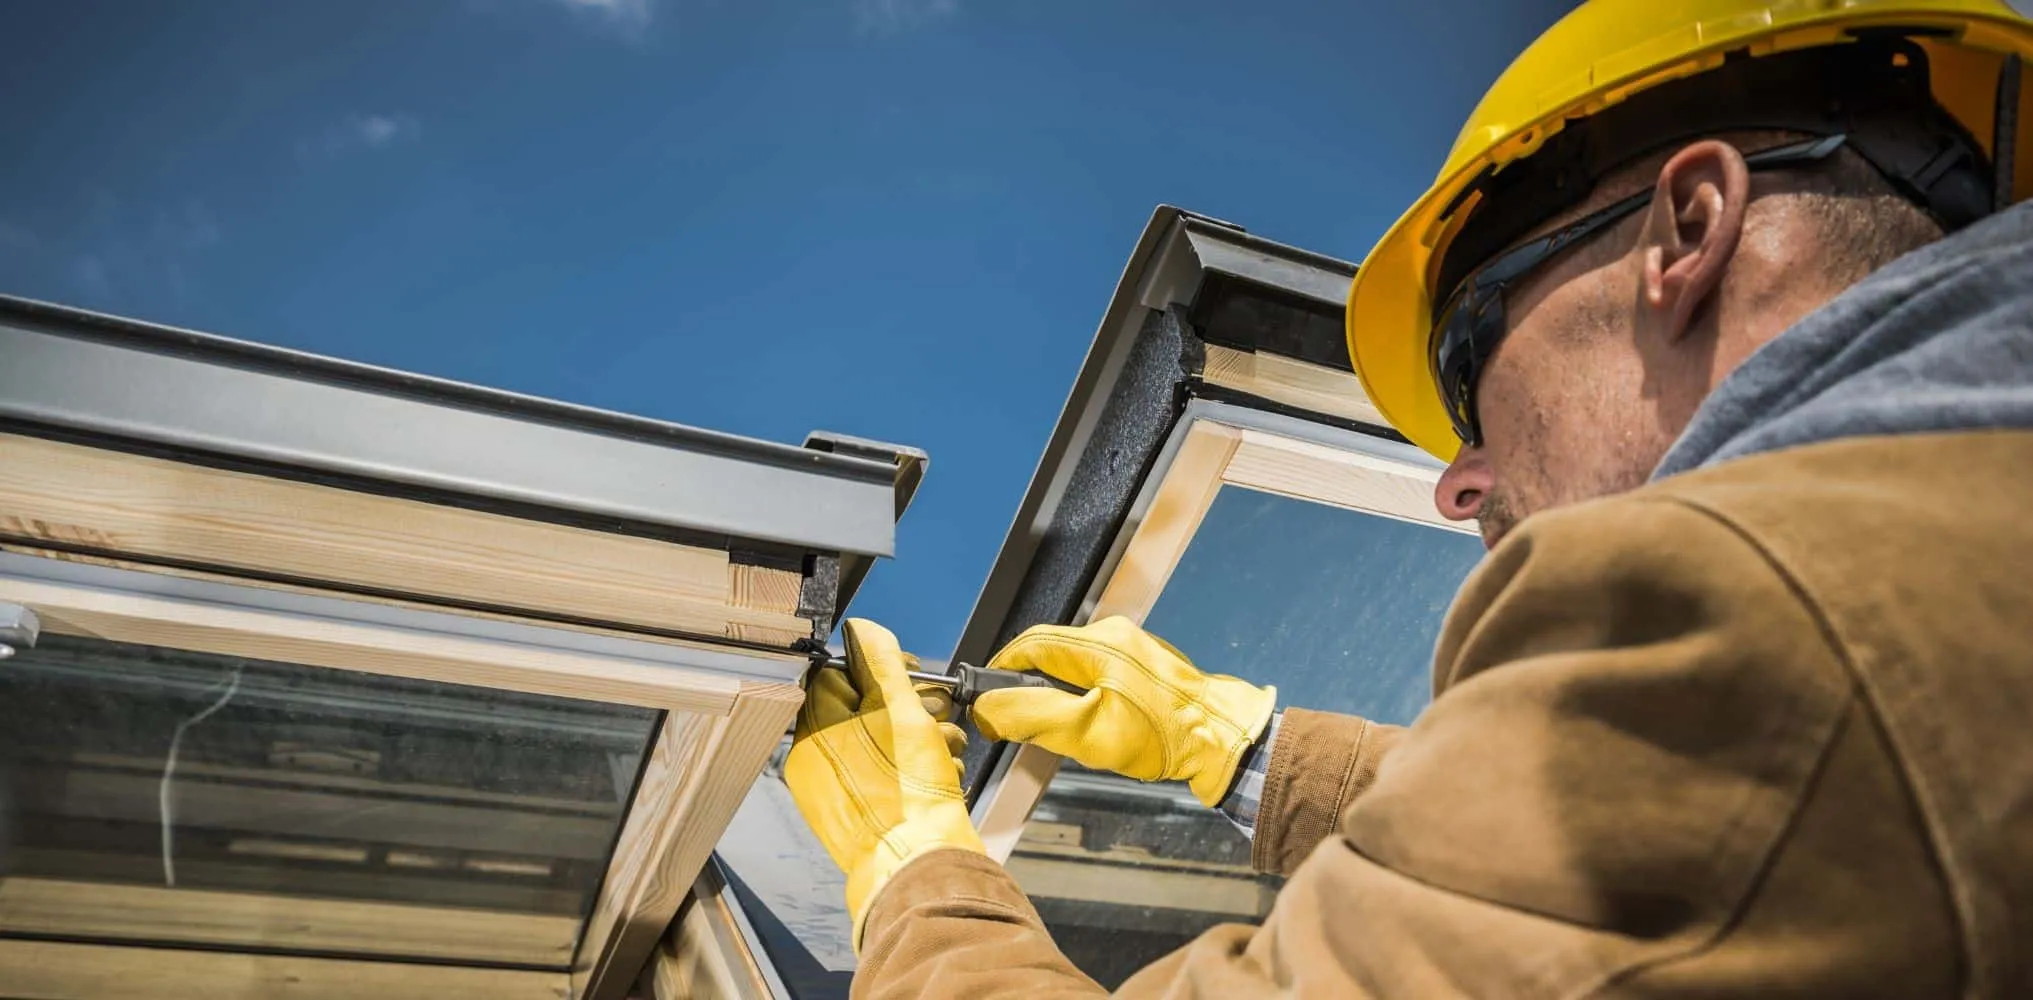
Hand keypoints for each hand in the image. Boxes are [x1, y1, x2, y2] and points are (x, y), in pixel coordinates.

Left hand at [783, 619, 984, 947]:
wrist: (921, 865)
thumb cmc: (907, 792)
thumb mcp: (897, 708)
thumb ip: (879, 662)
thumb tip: (860, 628)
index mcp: (814, 731)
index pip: (836, 674)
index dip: (880, 666)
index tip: (912, 671)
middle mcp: (818, 762)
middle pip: (864, 708)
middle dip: (912, 705)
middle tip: (938, 714)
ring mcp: (838, 792)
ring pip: (884, 742)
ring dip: (924, 738)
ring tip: (947, 751)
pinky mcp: (863, 815)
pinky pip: (888, 776)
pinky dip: (918, 770)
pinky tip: (942, 776)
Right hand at [970, 616, 1275, 806]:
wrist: (1224, 740)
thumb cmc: (1163, 737)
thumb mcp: (1087, 732)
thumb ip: (1032, 716)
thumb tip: (987, 708)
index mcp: (1098, 643)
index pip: (1029, 645)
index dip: (1001, 671)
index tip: (987, 700)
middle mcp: (1115, 635)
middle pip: (1050, 652)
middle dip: (1029, 685)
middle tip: (1020, 721)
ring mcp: (1134, 648)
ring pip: (1074, 664)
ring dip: (1057, 692)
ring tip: (1059, 728)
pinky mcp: (1146, 666)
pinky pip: (1098, 672)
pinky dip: (1083, 694)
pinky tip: (1092, 723)